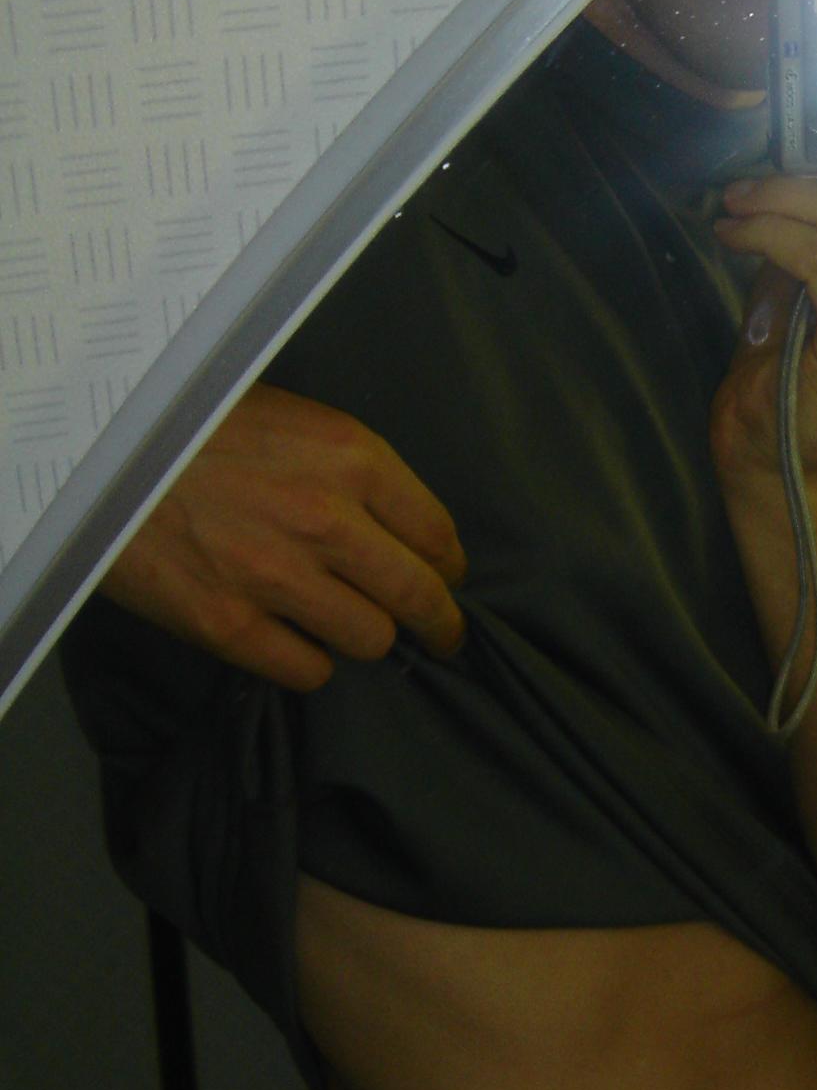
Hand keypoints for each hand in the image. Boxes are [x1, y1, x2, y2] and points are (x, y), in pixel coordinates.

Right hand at [100, 383, 467, 691]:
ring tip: (351, 628)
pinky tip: (295, 644)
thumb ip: (347, 470)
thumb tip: (395, 526)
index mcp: (351, 458)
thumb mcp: (288, 419)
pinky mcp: (230, 625)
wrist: (95, 451)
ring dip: (365, 637)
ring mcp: (278, 577)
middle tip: (440, 635)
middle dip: (439, 621)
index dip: (448, 566)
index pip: (436, 533)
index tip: (446, 578)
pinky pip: (308, 670)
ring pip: (370, 639)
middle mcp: (327, 519)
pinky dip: (309, 662)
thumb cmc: (193, 425)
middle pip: (419, 596)